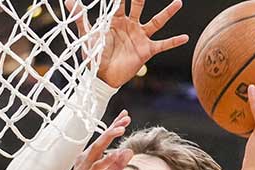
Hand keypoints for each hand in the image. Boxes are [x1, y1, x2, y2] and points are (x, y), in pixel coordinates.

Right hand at [65, 110, 133, 169]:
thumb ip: (117, 164)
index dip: (114, 126)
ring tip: (121, 128)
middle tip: (126, 117)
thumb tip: (129, 151)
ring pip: (97, 148)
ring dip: (109, 137)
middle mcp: (85, 159)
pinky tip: (116, 153)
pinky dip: (107, 159)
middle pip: (100, 139)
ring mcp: (84, 168)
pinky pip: (97, 167)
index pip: (103, 139)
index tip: (125, 116)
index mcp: (90, 157)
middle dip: (113, 127)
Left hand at [70, 0, 188, 87]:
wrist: (101, 78)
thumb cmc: (94, 56)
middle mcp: (130, 26)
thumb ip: (81, 18)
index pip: (119, 2)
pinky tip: (185, 37)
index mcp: (116, 21)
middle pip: (138, 6)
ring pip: (157, 21)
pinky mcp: (146, 51)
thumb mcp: (87, 35)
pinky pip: (163, 44)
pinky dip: (174, 41)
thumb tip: (69, 1)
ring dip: (168, 12)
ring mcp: (140, 37)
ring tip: (178, 2)